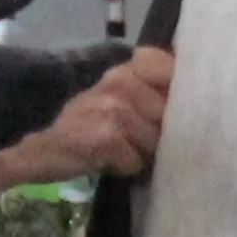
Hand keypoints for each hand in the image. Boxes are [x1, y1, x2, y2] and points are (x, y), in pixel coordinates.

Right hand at [0, 0, 125, 156]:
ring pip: (46, 113)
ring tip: (62, 78)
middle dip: (79, 77)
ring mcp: (2, 131)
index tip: (123, 51)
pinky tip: (23, 100)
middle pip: (64, 93)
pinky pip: (23, 128)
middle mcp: (16, 108)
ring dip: (56, 96)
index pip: (73, 67)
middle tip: (95, 62)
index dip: (101, 59)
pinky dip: (31, 112)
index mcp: (14, 73)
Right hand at [3, 44, 166, 184]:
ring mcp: (112, 108)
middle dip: (158, 135)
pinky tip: (108, 161)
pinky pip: (136, 160)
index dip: (175, 95)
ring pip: (155, 140)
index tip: (163, 112)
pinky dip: (126, 167)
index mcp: (125, 69)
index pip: (169, 69)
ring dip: (141, 154)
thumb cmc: (86, 127)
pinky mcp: (106, 136)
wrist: (42, 151)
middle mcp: (120, 81)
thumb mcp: (116, 98)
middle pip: (169, 115)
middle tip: (133, 140)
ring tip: (119, 150)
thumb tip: (195, 103)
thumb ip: (150, 91)